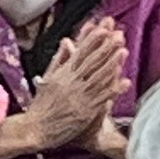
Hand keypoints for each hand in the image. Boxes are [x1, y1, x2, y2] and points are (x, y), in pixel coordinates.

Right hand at [0, 18, 122, 154]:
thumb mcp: (46, 79)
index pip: (79, 53)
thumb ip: (58, 60)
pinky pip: (102, 97)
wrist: (35, 129)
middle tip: (118, 34)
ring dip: (112, 63)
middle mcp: (71, 83)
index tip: (102, 29)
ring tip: (123, 50)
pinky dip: (113, 89)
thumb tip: (66, 41)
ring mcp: (79, 96)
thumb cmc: (40, 106)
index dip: (92, 40)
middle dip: (105, 47)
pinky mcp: (86, 111)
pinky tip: (124, 81)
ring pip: (98, 77)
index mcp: (61, 74)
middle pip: (91, 62)